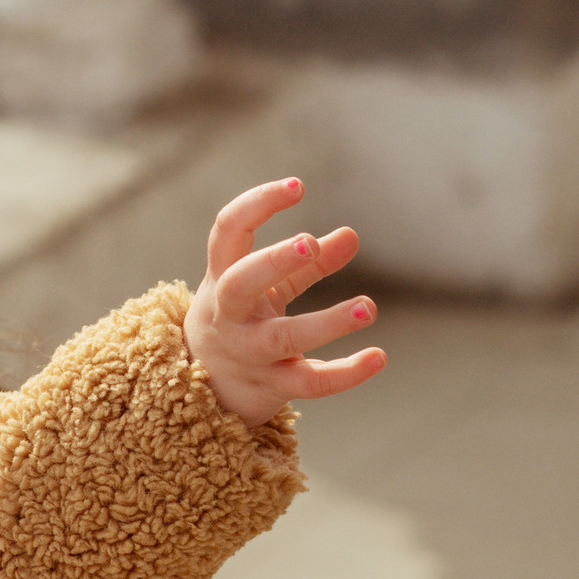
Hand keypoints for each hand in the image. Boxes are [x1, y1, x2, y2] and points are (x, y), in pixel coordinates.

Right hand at [182, 178, 386, 425]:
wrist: (201, 392)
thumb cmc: (238, 324)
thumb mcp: (263, 290)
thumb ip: (305, 265)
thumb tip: (351, 235)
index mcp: (223, 277)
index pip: (228, 232)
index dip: (257, 205)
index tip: (297, 186)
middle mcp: (229, 315)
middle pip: (240, 283)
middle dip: (274, 262)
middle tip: (311, 242)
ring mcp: (248, 353)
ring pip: (282, 338)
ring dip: (327, 322)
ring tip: (368, 307)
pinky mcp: (270, 387)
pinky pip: (308, 382)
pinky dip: (345, 373)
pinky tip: (377, 358)